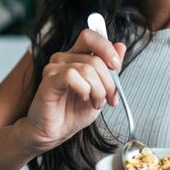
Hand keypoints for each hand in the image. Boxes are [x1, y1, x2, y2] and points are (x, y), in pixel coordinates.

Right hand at [20, 29, 126, 152]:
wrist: (55, 132)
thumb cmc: (72, 112)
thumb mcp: (101, 90)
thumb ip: (110, 69)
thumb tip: (121, 46)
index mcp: (76, 57)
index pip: (91, 36)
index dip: (106, 48)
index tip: (116, 66)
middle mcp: (64, 58)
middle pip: (95, 59)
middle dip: (109, 83)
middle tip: (109, 99)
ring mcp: (54, 68)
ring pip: (87, 69)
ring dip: (98, 90)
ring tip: (95, 103)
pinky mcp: (49, 80)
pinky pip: (72, 75)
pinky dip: (84, 89)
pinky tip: (83, 98)